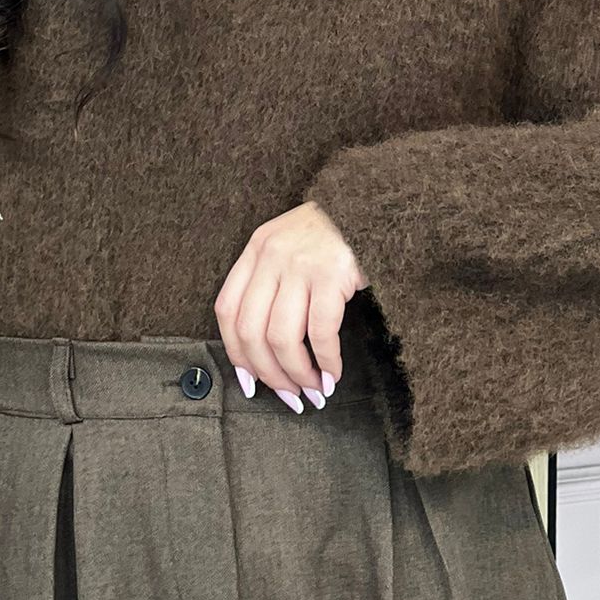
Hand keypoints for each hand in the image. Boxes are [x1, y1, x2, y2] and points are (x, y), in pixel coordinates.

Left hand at [213, 200, 367, 411]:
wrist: (372, 202)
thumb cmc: (332, 234)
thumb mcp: (288, 247)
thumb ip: (271, 283)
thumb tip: (264, 350)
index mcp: (255, 250)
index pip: (227, 311)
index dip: (235, 354)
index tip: (251, 383)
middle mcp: (271, 256)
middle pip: (251, 332)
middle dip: (269, 374)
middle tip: (289, 397)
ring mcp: (300, 265)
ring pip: (282, 337)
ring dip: (297, 373)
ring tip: (314, 390)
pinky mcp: (332, 274)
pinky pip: (321, 331)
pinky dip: (326, 361)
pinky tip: (333, 374)